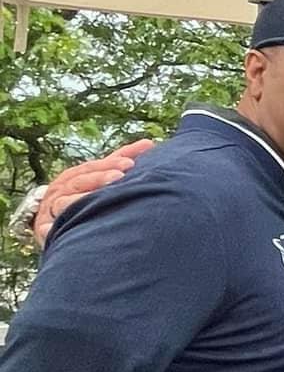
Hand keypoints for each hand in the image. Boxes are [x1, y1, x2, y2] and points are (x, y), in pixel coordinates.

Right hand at [34, 140, 155, 248]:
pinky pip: (48, 227)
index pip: (93, 167)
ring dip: (78, 200)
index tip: (130, 163)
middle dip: (99, 178)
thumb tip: (149, 143)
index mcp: (75, 175)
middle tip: (119, 176)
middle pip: (79, 181)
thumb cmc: (83, 197)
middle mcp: (61, 189)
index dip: (111, 163)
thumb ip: (120, 162)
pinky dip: (50, 227)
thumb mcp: (100, 179)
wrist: (54, 223)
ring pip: (64, 202)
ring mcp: (51, 208)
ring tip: (94, 199)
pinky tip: (60, 226)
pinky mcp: (45, 228)